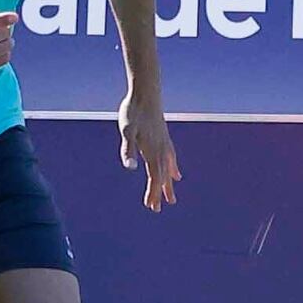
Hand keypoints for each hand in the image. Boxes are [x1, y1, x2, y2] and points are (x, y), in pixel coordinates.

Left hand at [117, 94, 177, 212]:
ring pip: (168, 169)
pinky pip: (171, 158)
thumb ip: (128, 149)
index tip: (151, 206)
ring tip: (171, 198)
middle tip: (157, 209)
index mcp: (151, 151)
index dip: (153, 192)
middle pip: (162, 176)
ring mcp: (164, 143)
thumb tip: (130, 168)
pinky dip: (173, 168)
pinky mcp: (164, 137)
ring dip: (168, 184)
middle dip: (160, 193)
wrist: (146, 93)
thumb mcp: (126, 130)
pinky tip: (176, 173)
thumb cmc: (133, 111)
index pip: (154, 177)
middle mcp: (160, 149)